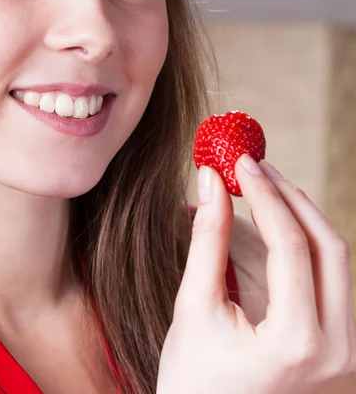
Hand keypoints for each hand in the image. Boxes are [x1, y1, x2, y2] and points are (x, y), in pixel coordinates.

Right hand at [156, 155, 355, 393]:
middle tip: (256, 167)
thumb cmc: (192, 381)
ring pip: (332, 262)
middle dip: (291, 198)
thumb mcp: (194, 307)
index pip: (292, 246)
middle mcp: (338, 349)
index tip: (241, 161)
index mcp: (299, 343)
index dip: (265, 195)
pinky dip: (293, 249)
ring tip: (253, 191)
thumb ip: (207, 240)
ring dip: (295, 220)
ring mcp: (344, 351)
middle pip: (330, 247)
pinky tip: (260, 229)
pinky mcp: (336, 347)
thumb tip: (209, 182)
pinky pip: (321, 281)